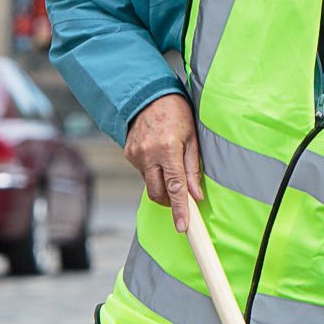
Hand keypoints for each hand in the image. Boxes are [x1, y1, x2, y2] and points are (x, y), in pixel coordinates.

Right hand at [125, 94, 203, 232]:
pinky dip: (154, 172)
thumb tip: (196, 195)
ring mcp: (135, 156)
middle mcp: (148, 155)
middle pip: (158, 192)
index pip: (175, 187)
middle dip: (170, 202)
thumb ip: (193, 168)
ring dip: (162, 184)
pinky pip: (143, 172)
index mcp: (167, 150)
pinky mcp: (128, 154)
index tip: (183, 227)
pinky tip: (160, 157)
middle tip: (182, 200)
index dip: (180, 209)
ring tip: (171, 164)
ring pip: (150, 184)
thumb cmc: (176, 115)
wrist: (147, 96)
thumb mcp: (192, 138)